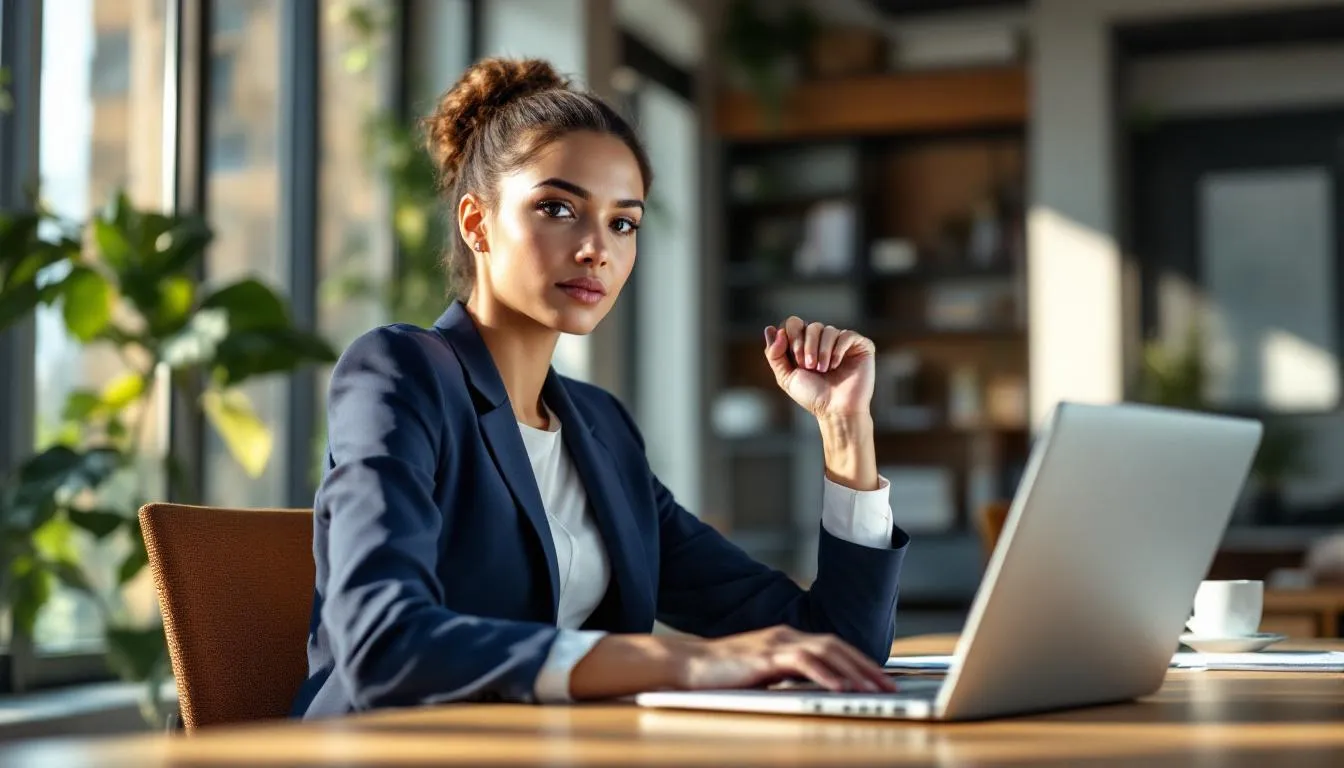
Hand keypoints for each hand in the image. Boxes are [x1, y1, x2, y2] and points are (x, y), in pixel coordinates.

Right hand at [677, 626, 895, 692]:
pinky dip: (825, 674)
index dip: (859, 662)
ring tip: (873, 689)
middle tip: (889, 686)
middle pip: (837, 646)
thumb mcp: (763, 674)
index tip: (879, 679)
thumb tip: (814, 689)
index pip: (832, 646)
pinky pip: (802, 663)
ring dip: (853, 671)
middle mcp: (785, 635)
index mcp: (786, 639)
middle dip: (866, 666)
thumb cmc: (721, 674)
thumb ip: (787, 676)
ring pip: (825, 651)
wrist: (687, 665)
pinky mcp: (765, 656)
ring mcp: (776, 643)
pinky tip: (840, 688)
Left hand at [764, 317, 875, 418]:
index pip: (794, 324)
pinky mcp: (860, 345)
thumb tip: (770, 329)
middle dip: (806, 345)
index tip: (795, 360)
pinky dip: (838, 350)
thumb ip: (774, 354)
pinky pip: (847, 335)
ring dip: (821, 351)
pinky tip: (836, 365)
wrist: (836, 410)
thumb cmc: (813, 396)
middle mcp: (823, 340)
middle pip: (811, 326)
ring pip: (828, 330)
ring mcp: (842, 342)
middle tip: (808, 366)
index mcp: (805, 344)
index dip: (792, 337)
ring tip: (822, 369)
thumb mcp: (786, 376)